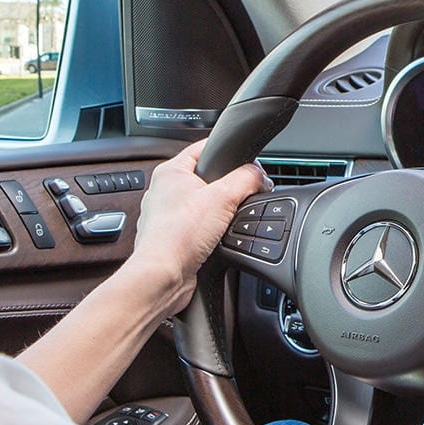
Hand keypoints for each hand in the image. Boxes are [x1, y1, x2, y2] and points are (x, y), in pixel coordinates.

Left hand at [123, 142, 269, 317]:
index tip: (249, 162)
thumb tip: (260, 175)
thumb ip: (246, 179)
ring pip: (203, 204)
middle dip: (227, 187)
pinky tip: (217, 238)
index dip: (229, 151)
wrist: (163, 277)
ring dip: (219, 212)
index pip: (203, 147)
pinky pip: (199, 227)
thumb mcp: (223, 197)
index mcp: (170, 171)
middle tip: (241, 195)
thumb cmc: (178, 236)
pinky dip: (211, 232)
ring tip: (227, 220)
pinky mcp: (174, 237)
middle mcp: (164, 191)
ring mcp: (167, 216)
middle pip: (206, 177)